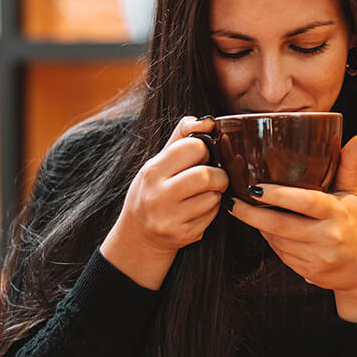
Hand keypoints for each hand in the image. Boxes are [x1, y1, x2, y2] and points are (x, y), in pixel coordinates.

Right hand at [100, 115, 227, 288]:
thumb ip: (181, 137)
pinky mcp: (183, 236)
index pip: (194, 147)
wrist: (138, 236)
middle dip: (219, 175)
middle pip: (206, 176)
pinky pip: (212, 216)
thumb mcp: (158, 162)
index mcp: (152, 171)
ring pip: (214, 197)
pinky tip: (198, 210)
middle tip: (214, 177)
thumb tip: (207, 120)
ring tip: (203, 194)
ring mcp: (170, 219)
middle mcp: (158, 195)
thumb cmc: (151, 192)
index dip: (203, 150)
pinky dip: (212, 211)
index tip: (200, 157)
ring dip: (216, 194)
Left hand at [227, 133, 356, 321]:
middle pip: (281, 225)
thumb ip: (350, 165)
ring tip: (245, 210)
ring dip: (259, 226)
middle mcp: (328, 236)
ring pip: (276, 240)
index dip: (277, 195)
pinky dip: (269, 239)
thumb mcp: (354, 195)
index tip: (255, 187)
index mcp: (337, 213)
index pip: (305, 201)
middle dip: (251, 214)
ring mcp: (316, 257)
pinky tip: (265, 229)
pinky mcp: (307, 271)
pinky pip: (280, 253)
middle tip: (233, 200)